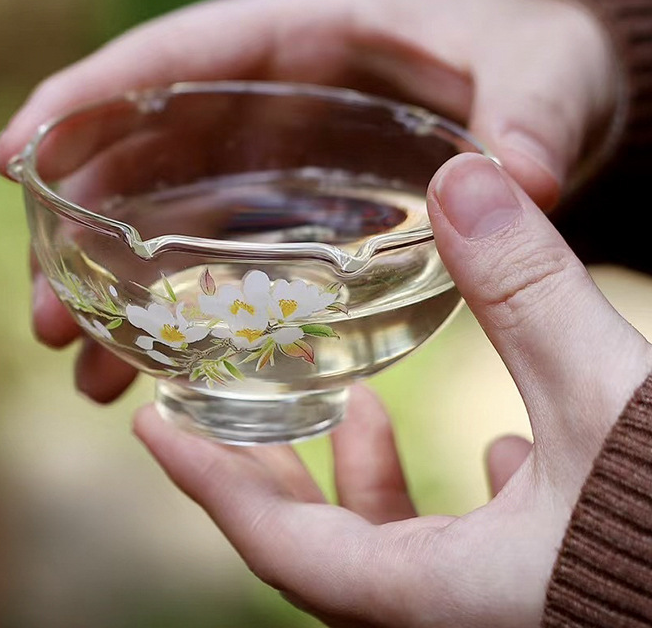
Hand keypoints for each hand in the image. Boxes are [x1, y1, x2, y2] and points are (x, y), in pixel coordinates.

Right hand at [0, 0, 619, 403]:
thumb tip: (523, 181)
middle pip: (140, 153)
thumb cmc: (535, 43)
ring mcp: (271, 153)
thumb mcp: (540, 65)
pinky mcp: (290, 203)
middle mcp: (264, 92)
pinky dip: (179, 306)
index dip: (83, 99)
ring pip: (164, 214)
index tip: (12, 156)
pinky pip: (213, 249)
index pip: (172, 55)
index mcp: (299, 29)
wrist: (544, 71)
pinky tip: (159, 369)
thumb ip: (532, 113)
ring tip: (86, 372)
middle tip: (46, 322)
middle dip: (81, 233)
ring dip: (117, 292)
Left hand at [134, 153, 651, 627]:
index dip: (210, 485)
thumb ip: (532, 292)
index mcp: (448, 601)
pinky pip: (479, 548)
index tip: (151, 428)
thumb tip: (467, 175)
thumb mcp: (614, 398)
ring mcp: (507, 610)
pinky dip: (457, 498)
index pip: (285, 551)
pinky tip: (495, 441)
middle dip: (267, 482)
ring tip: (348, 412)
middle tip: (223, 413)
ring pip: (401, 556)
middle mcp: (462, 619)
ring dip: (366, 485)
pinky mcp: (557, 591)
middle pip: (326, 558)